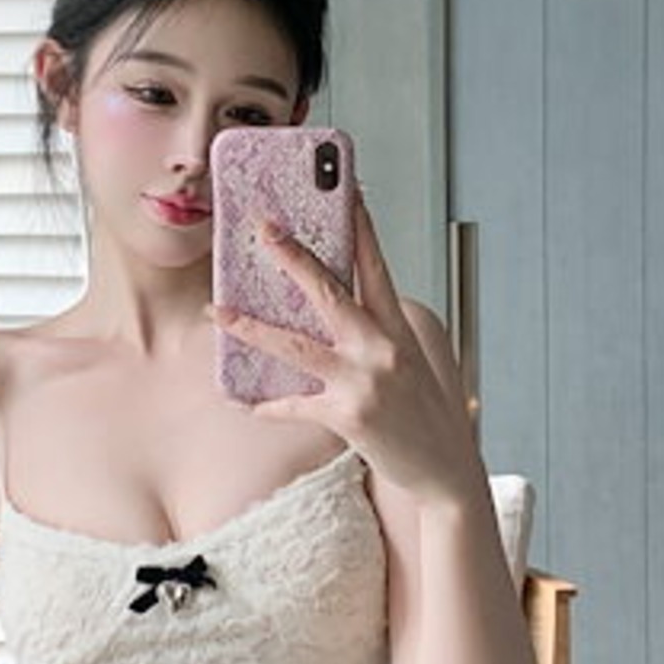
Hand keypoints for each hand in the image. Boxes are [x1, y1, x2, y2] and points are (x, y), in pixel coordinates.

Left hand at [211, 194, 477, 506]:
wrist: (445, 471)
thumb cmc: (425, 416)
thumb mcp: (410, 364)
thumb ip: (377, 336)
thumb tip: (331, 315)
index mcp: (398, 329)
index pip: (375, 266)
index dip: (360, 227)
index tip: (345, 192)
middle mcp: (382, 348)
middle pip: (329, 291)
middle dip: (291, 257)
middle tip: (263, 229)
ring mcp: (365, 381)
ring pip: (296, 346)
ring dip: (251, 328)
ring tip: (217, 312)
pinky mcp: (349, 416)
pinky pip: (294, 405)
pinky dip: (266, 405)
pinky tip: (244, 402)